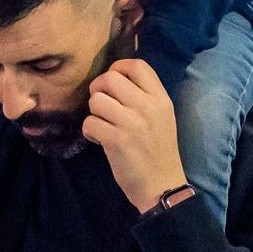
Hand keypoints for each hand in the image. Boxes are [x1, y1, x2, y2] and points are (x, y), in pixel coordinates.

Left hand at [85, 58, 188, 211]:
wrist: (162, 185)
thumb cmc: (159, 150)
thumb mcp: (162, 116)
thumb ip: (145, 96)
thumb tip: (115, 78)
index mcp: (160, 98)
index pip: (136, 65)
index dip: (118, 67)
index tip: (112, 83)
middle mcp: (147, 106)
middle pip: (110, 78)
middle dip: (98, 88)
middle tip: (101, 104)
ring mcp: (131, 123)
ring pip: (96, 100)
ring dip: (94, 112)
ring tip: (102, 124)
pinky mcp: (116, 140)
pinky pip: (90, 122)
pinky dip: (90, 131)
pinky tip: (99, 139)